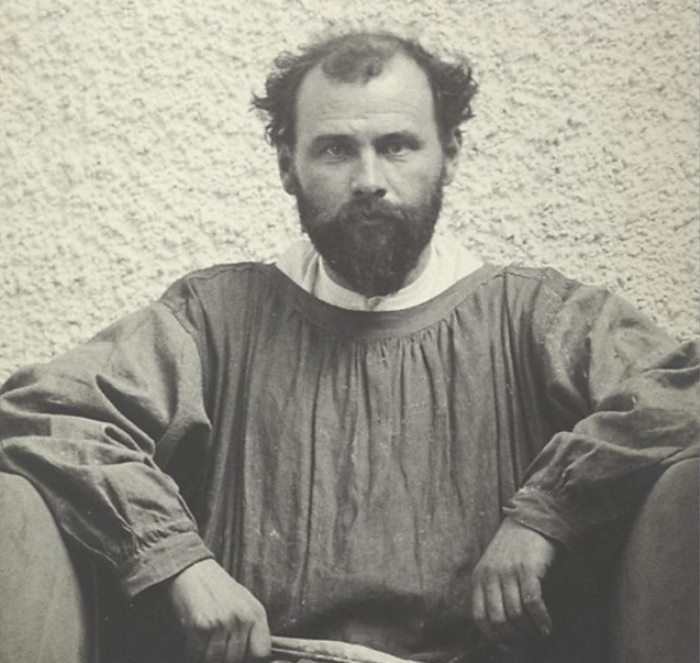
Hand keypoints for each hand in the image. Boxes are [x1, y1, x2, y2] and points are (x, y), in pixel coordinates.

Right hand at [164, 559, 270, 662]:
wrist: (193, 570)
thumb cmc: (219, 588)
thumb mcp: (244, 602)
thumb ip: (252, 628)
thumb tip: (254, 656)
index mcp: (255, 613)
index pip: (262, 652)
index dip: (250, 657)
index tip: (240, 655)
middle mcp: (241, 618)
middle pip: (235, 660)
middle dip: (225, 658)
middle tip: (217, 647)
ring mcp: (221, 622)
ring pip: (216, 661)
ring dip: (207, 658)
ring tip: (204, 646)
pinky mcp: (200, 626)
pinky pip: (196, 656)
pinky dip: (193, 655)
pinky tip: (194, 643)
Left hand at [470, 518, 556, 646]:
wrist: (530, 520)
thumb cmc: (513, 547)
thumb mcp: (493, 567)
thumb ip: (492, 591)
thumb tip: (502, 626)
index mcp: (479, 577)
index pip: (479, 617)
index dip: (493, 637)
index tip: (507, 645)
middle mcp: (491, 576)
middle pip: (499, 620)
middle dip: (514, 637)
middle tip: (527, 641)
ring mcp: (508, 572)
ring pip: (516, 615)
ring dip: (530, 631)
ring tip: (539, 633)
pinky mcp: (527, 569)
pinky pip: (532, 603)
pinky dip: (541, 620)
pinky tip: (547, 626)